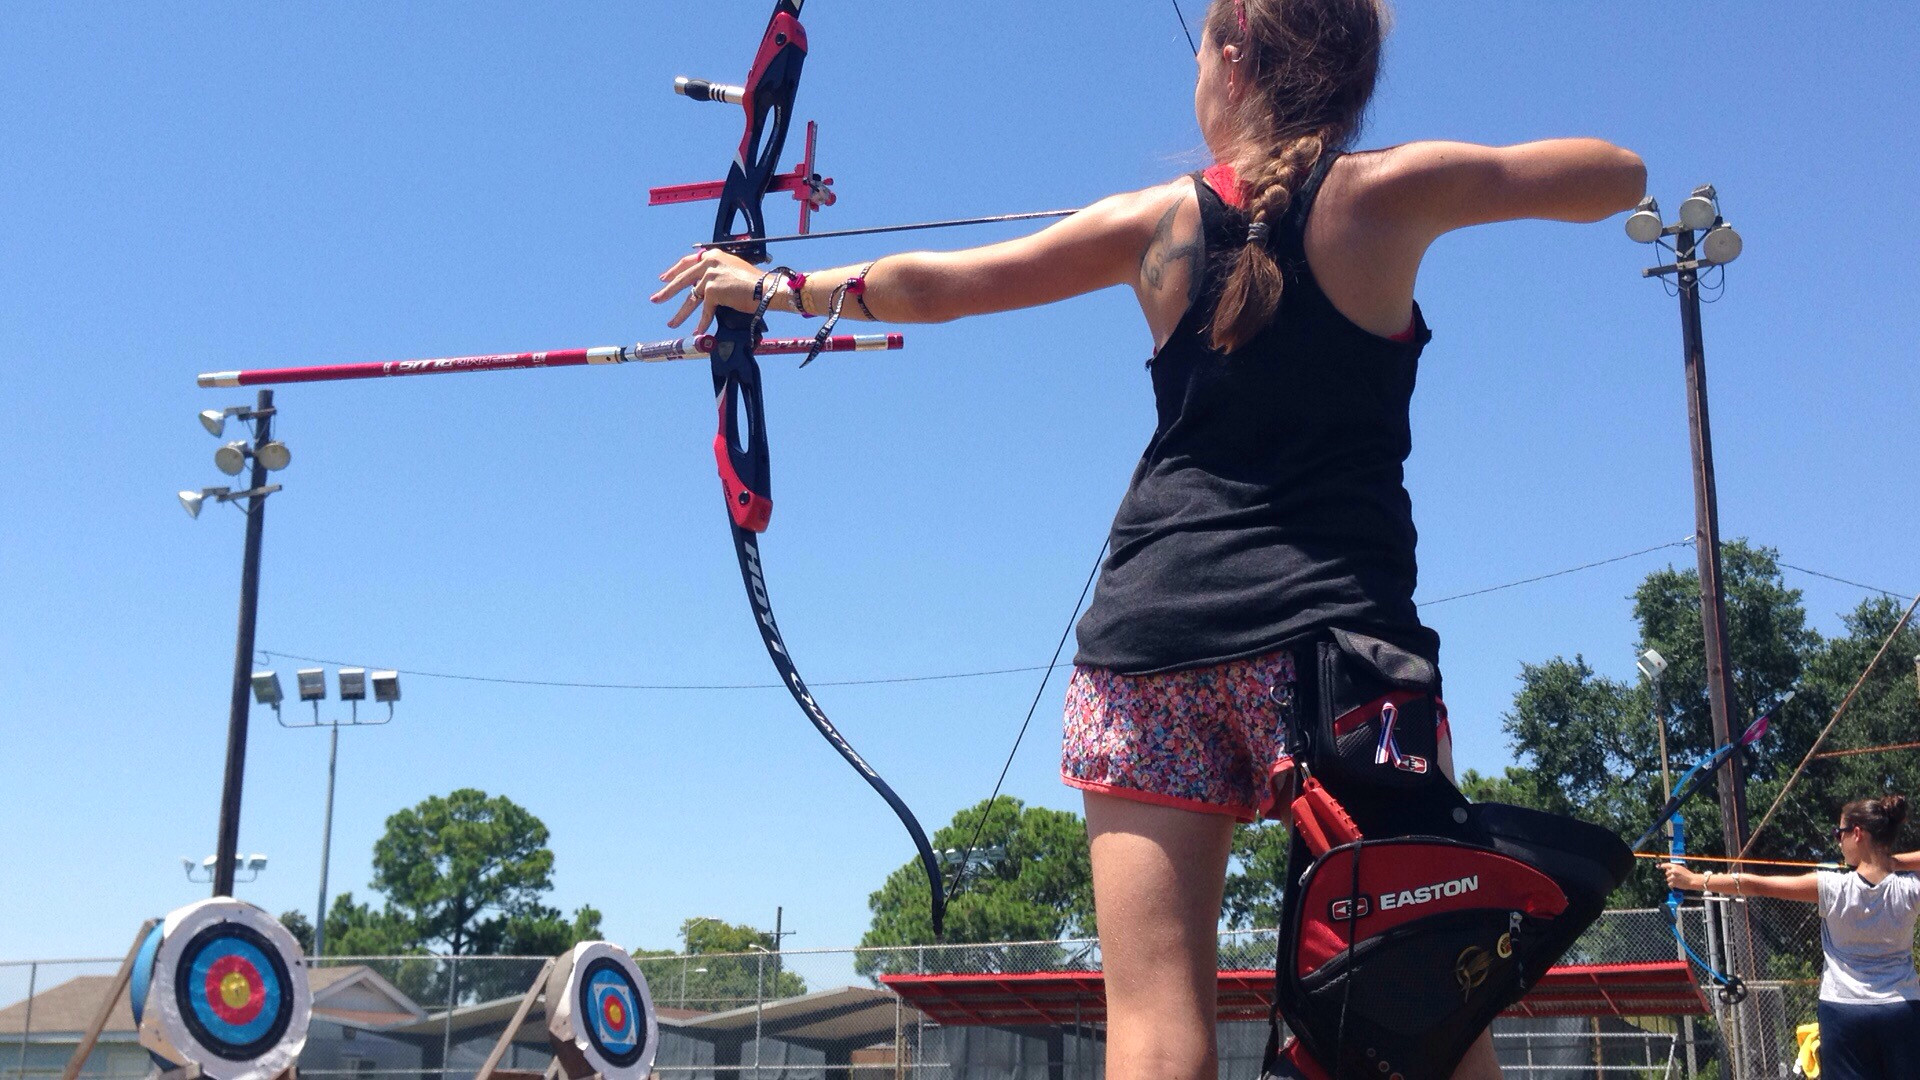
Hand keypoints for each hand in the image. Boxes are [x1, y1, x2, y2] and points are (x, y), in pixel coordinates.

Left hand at [652, 249, 772, 334]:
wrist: (765, 288)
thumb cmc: (755, 282)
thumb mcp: (733, 270)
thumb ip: (717, 273)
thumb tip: (704, 287)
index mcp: (713, 256)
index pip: (687, 262)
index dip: (674, 271)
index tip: (663, 278)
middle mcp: (709, 263)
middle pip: (682, 279)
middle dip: (667, 292)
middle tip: (655, 299)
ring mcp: (709, 276)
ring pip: (691, 298)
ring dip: (681, 313)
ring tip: (672, 323)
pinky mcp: (713, 290)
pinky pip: (705, 310)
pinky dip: (702, 322)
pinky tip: (698, 330)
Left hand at [1659, 862, 1705, 891]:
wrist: (1692, 880)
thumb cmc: (1688, 875)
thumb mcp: (1681, 868)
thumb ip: (1674, 868)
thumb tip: (1667, 869)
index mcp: (1675, 867)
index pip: (1666, 865)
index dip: (1663, 866)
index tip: (1661, 866)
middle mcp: (1673, 871)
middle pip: (1666, 873)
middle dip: (1670, 875)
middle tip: (1676, 877)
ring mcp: (1673, 877)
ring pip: (1668, 879)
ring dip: (1671, 880)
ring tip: (1677, 881)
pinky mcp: (1673, 883)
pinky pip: (1669, 884)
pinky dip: (1672, 885)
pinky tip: (1676, 884)